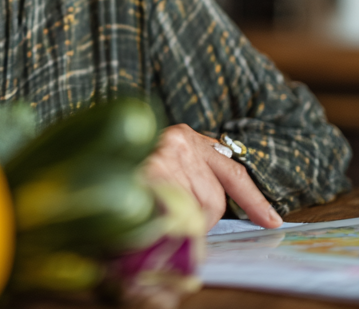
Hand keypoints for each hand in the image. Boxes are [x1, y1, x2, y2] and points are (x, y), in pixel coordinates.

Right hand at [141, 124, 282, 229]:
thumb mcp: (168, 164)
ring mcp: (162, 158)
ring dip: (175, 220)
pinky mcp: (146, 175)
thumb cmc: (128, 165)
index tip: (272, 222)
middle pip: (214, 200)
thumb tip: (213, 213)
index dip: (254, 200)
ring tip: (149, 204)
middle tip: (167, 210)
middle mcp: (178, 141)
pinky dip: (162, 223)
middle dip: (197, 216)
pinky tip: (148, 213)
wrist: (86, 156)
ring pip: (194, 213)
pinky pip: (171, 216)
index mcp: (186, 136)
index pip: (233, 171)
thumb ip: (193, 178)